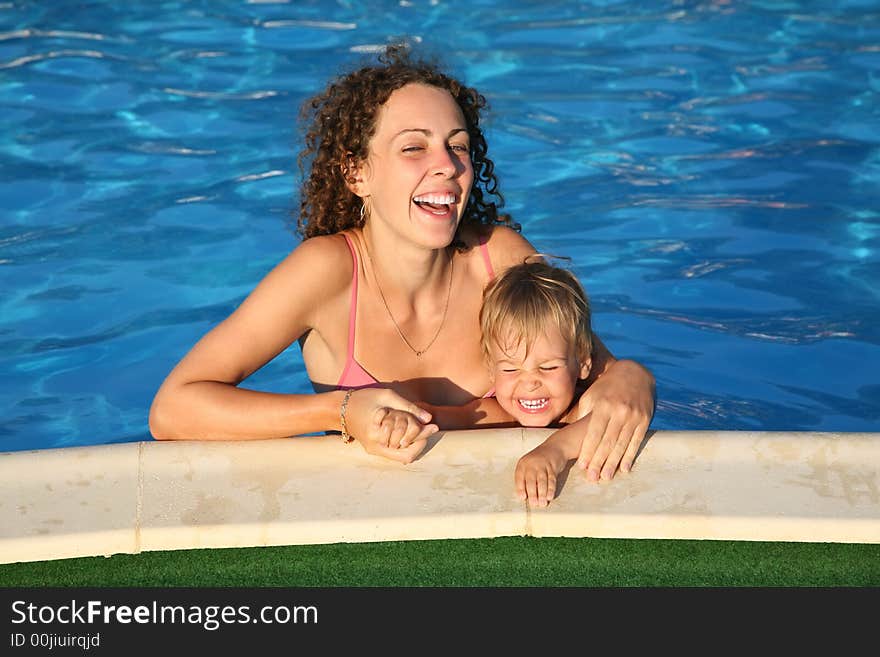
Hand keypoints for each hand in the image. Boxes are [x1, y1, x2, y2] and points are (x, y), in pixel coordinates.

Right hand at [344, 388, 438, 463]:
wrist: (340, 408)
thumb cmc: (364, 399)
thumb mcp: (387, 396)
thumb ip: (408, 407)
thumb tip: (429, 418)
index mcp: (378, 433)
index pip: (408, 446)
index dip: (423, 436)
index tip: (433, 426)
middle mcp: (376, 447)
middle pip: (408, 453)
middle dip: (418, 438)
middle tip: (423, 424)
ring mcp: (374, 450)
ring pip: (403, 455)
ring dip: (411, 440)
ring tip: (411, 424)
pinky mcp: (374, 449)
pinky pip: (395, 452)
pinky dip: (404, 442)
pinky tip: (407, 430)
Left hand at [515, 441, 569, 507]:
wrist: (555, 447)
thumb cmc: (538, 460)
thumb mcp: (528, 465)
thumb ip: (525, 478)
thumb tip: (525, 495)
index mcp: (523, 464)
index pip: (519, 477)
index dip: (520, 488)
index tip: (523, 498)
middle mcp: (532, 464)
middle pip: (531, 480)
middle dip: (533, 494)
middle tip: (534, 504)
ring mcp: (543, 465)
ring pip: (542, 481)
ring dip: (542, 493)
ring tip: (542, 503)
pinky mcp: (553, 467)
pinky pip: (551, 480)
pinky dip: (551, 489)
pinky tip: (550, 496)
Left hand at [571, 359, 654, 480]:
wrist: (634, 373)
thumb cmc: (606, 387)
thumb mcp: (593, 396)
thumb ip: (585, 414)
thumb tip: (573, 434)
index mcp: (603, 405)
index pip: (594, 433)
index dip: (588, 451)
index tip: (582, 466)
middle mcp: (619, 411)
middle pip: (607, 442)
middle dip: (599, 462)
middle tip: (593, 478)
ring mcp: (633, 416)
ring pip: (622, 444)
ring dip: (614, 463)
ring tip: (606, 477)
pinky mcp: (645, 419)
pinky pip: (636, 441)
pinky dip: (630, 456)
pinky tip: (624, 468)